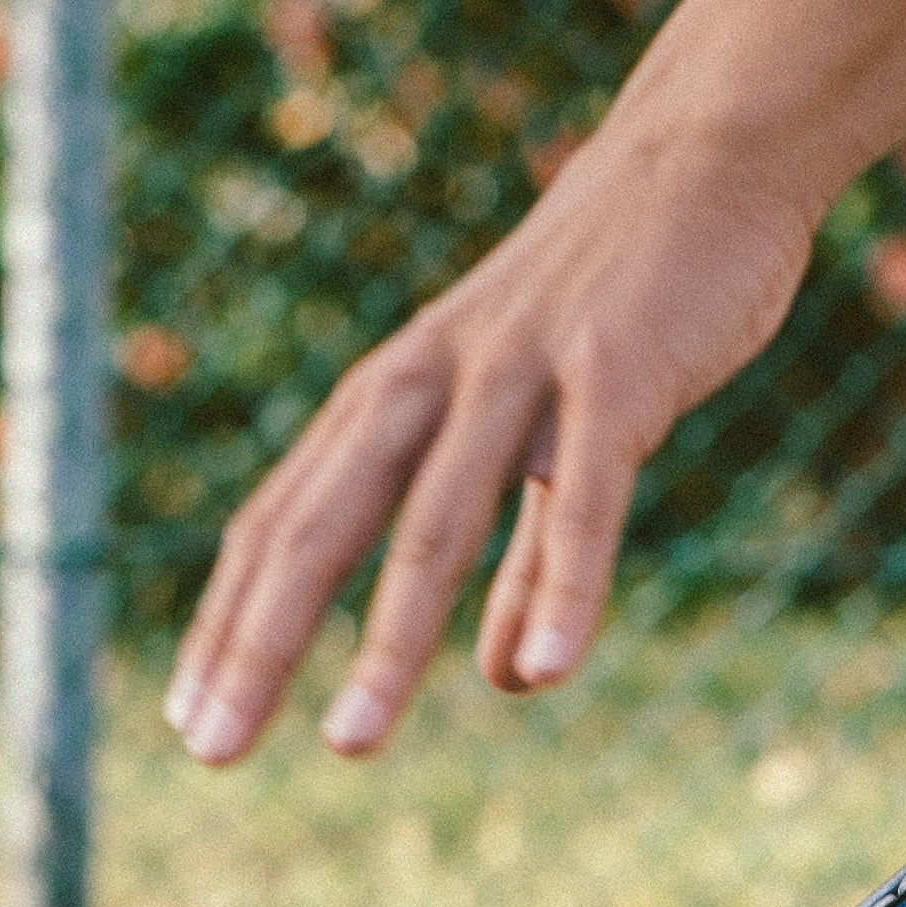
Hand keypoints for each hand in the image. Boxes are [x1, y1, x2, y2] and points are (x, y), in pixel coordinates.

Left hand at [164, 99, 813, 764]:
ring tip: (349, 744)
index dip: (235, 622)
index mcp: (399, 391)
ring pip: (435, 518)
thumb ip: (527, 557)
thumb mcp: (551, 429)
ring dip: (389, 639)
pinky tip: (542, 673)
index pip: (286, 518)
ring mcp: (520, 371)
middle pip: (324, 522)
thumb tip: (506, 679)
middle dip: (263, 642)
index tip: (196, 724)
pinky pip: (584, 493)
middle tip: (214, 752)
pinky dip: (563, 583)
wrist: (710, 153)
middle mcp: (431, 378)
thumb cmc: (622, 298)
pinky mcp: (616, 370)